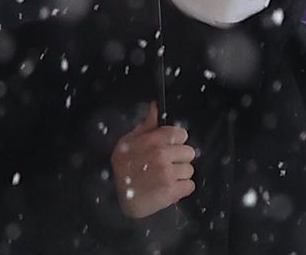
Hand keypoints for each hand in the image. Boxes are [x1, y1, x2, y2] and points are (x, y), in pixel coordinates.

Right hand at [111, 101, 195, 218]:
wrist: (115, 199)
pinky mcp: (171, 192)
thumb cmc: (123, 168)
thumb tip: (155, 106)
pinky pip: (190, 186)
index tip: (169, 148)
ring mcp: (167, 174)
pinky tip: (169, 189)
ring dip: (180, 175)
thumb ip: (147, 124)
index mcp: (153, 140)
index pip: (181, 134)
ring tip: (165, 179)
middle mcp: (162, 155)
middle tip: (167, 166)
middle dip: (179, 159)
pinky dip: (181, 189)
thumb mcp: (128, 142)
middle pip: (189, 152)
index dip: (176, 142)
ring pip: (189, 170)